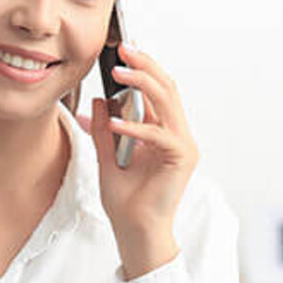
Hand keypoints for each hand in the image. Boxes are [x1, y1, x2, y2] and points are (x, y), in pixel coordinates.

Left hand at [78, 43, 199, 279]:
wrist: (135, 233)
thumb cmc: (125, 202)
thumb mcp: (105, 157)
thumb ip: (104, 130)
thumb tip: (99, 100)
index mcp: (163, 132)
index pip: (158, 90)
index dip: (144, 67)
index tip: (123, 50)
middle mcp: (177, 135)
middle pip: (167, 88)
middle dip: (145, 65)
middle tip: (123, 49)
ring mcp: (183, 145)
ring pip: (167, 102)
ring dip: (142, 83)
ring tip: (118, 72)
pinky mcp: (182, 159)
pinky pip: (159, 134)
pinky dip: (137, 126)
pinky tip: (116, 121)